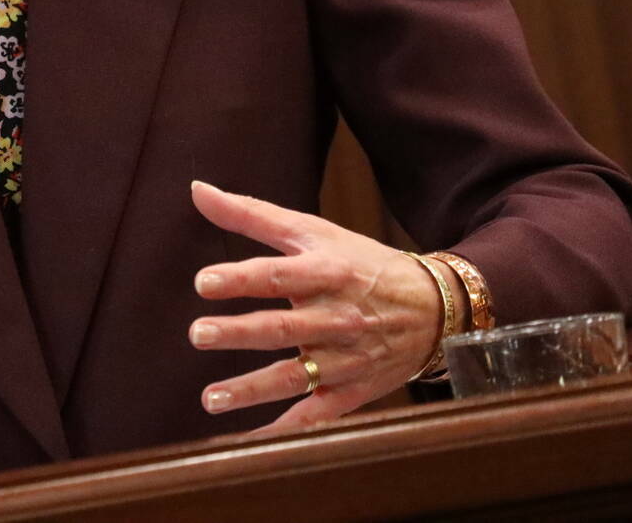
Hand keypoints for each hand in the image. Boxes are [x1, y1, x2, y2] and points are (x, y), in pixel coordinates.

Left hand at [187, 181, 444, 433]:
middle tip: (197, 333)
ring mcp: (345, 359)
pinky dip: (285, 432)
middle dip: (239, 333)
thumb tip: (198, 190)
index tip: (203, 282)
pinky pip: (317, 416)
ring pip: (295, 377)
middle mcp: (336, 317)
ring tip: (210, 399)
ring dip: (252, 389)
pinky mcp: (353, 392)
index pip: (278, 275)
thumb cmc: (361, 263)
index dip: (241, 278)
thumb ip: (252, 215)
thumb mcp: (313, 231)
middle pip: (282, 328)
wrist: (435, 307)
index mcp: (326, 272)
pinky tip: (247, 441)